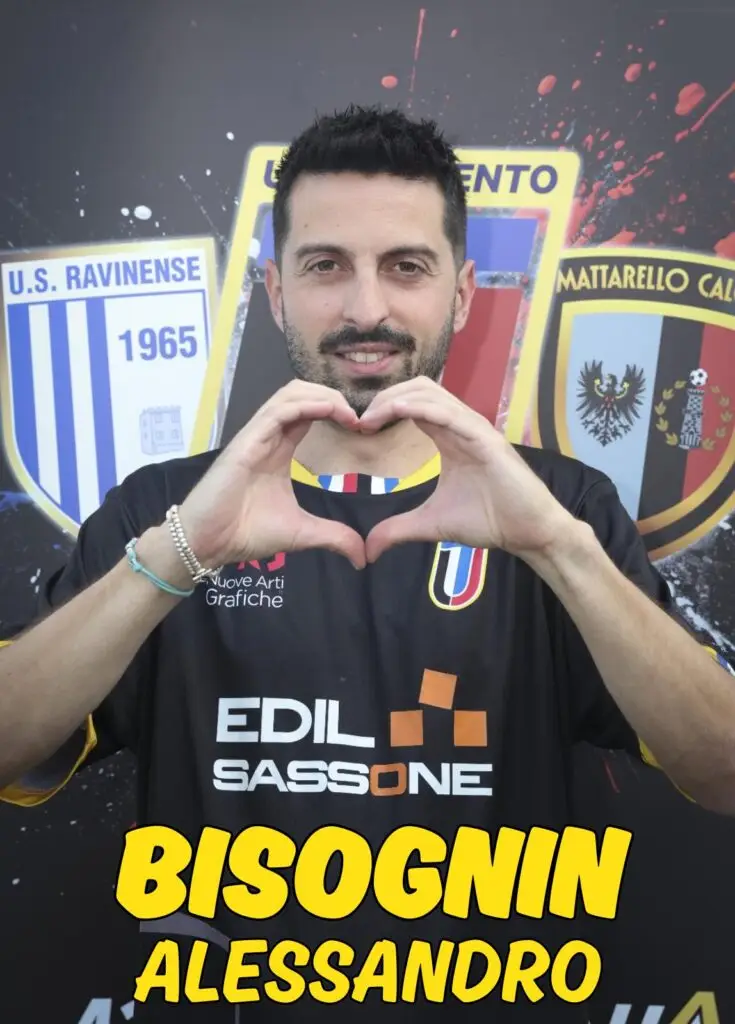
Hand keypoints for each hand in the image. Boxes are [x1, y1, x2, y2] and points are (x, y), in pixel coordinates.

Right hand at [178, 381, 366, 569]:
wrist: (208, 543)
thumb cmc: (245, 532)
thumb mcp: (301, 533)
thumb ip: (333, 537)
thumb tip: (362, 556)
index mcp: (280, 449)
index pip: (309, 412)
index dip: (336, 411)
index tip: (361, 427)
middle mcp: (269, 436)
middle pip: (301, 394)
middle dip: (332, 396)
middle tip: (358, 417)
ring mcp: (256, 435)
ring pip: (290, 395)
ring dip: (322, 396)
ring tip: (348, 414)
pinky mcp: (246, 441)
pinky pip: (278, 411)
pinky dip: (305, 405)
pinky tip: (328, 411)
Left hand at [358, 378, 575, 562]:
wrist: (529, 532)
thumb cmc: (491, 520)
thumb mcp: (431, 524)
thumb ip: (398, 530)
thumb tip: (368, 549)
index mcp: (449, 437)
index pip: (412, 405)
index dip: (384, 409)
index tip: (359, 427)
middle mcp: (461, 426)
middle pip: (419, 389)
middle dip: (385, 397)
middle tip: (360, 420)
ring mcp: (475, 430)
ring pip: (432, 394)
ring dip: (397, 399)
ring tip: (371, 416)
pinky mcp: (487, 440)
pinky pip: (451, 414)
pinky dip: (424, 407)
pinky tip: (399, 410)